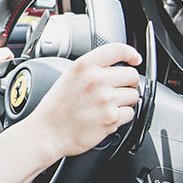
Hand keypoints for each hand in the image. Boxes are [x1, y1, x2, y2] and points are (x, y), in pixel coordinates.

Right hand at [28, 42, 141, 157]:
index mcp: (84, 66)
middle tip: (115, 90)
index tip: (134, 59)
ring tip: (107, 106)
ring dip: (125, 101)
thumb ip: (90, 69)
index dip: (130, 53)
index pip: (117, 50)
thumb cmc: (55, 108)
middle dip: (127, 83)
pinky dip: (122, 116)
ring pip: (134, 95)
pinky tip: (106, 116)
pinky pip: (130, 113)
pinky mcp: (112, 117)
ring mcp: (106, 99)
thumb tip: (113, 68)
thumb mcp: (68, 77)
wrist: (48, 132)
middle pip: (132, 74)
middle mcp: (97, 79)